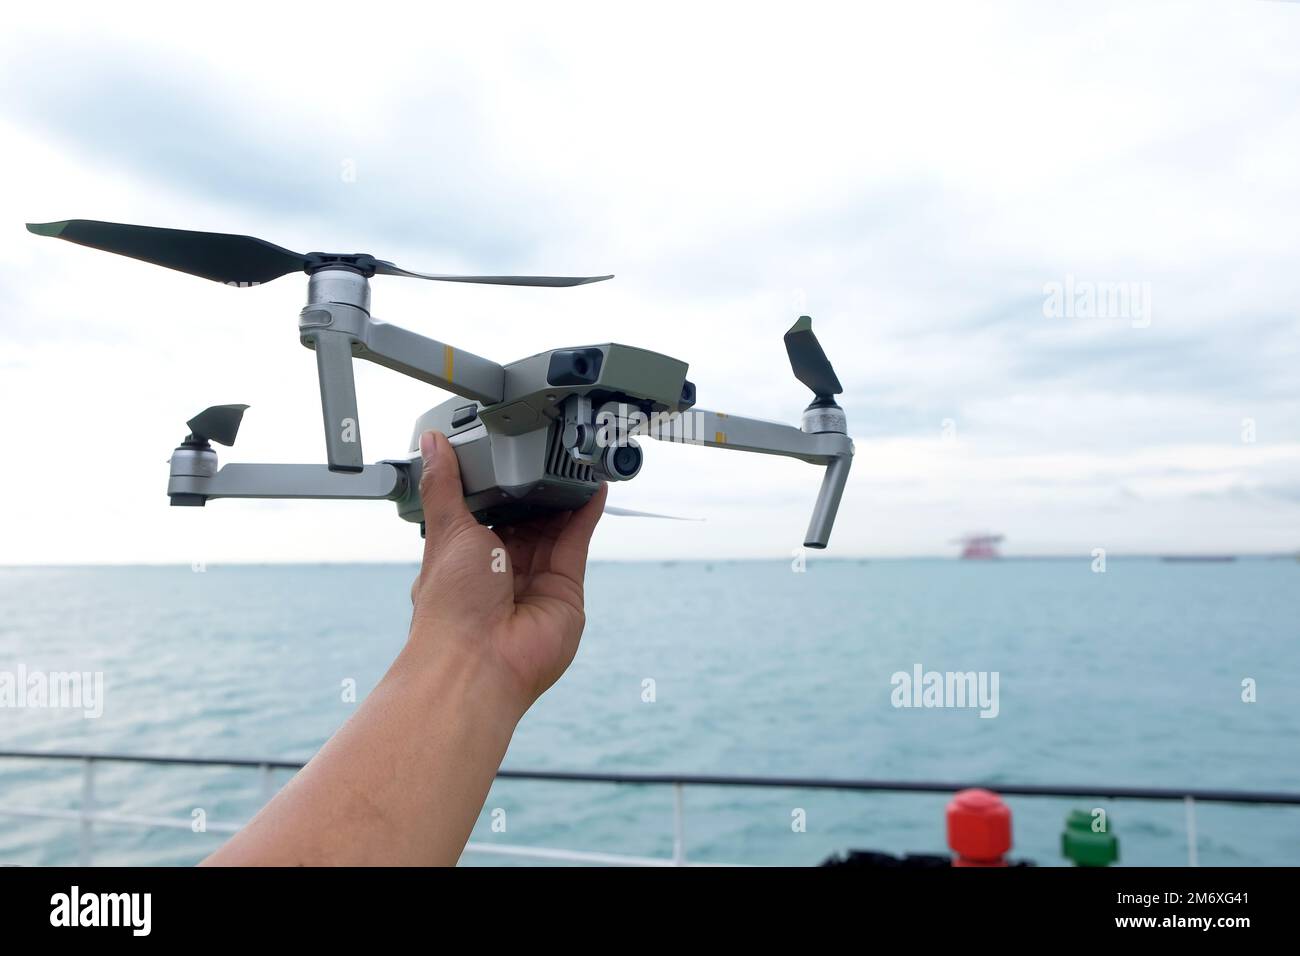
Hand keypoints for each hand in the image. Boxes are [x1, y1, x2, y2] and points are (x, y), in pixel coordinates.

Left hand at [407, 430, 607, 716]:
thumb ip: (445, 485)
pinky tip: (591, 488)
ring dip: (563, 499)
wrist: (478, 661)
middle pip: (525, 522)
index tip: (508, 454)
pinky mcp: (565, 589)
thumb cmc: (450, 607)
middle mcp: (500, 572)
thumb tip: (432, 446)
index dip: (499, 486)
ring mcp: (535, 581)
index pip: (486, 512)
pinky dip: (585, 515)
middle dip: (535, 492)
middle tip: (547, 453)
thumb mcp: (446, 530)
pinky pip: (576, 543)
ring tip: (574, 462)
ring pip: (553, 530)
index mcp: (465, 558)